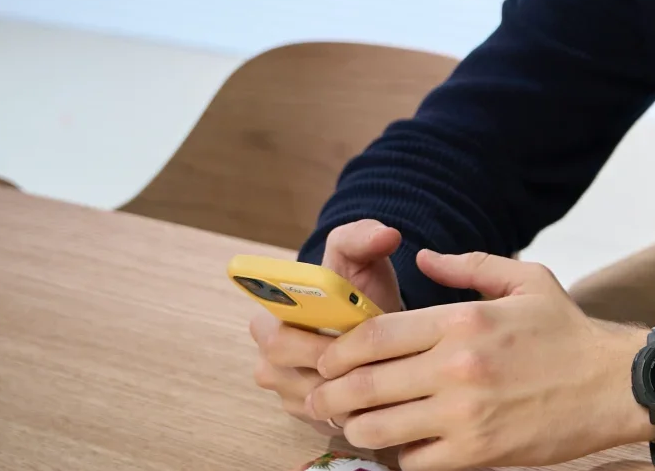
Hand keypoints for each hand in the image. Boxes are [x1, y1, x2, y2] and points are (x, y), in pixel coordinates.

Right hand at [248, 220, 407, 431]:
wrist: (373, 320)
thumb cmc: (359, 287)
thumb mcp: (360, 257)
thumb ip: (363, 238)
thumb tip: (385, 235)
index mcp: (271, 316)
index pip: (271, 334)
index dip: (306, 337)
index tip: (344, 330)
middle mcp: (269, 357)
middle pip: (286, 371)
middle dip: (329, 362)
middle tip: (370, 352)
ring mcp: (286, 389)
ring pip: (308, 398)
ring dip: (344, 386)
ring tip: (379, 367)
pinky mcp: (308, 415)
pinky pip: (326, 419)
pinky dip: (354, 406)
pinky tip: (379, 390)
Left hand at [305, 250, 652, 470]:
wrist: (617, 384)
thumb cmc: (570, 333)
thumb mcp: (528, 282)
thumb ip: (471, 266)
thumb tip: (423, 256)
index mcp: (463, 321)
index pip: (372, 337)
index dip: (338, 353)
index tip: (331, 362)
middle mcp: (457, 367)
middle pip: (361, 386)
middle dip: (331, 395)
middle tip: (324, 399)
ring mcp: (464, 414)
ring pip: (377, 429)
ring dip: (360, 428)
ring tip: (362, 424)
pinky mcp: (477, 453)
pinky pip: (413, 462)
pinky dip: (405, 456)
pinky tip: (412, 445)